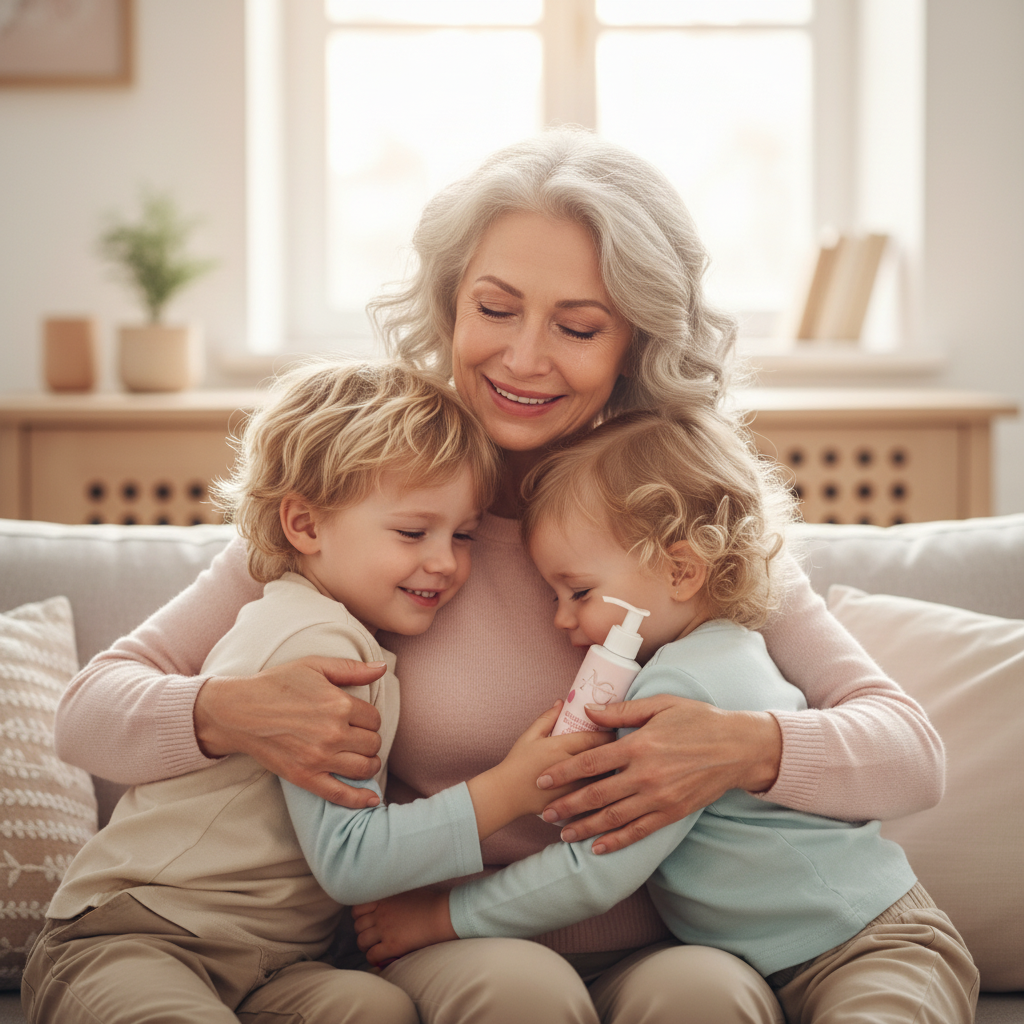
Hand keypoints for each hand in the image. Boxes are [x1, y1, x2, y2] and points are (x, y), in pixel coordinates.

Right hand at [194, 656, 385, 806]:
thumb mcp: (314, 666)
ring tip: (363, 759)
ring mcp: (319, 758)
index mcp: (339, 704)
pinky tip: (372, 799)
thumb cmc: (277, 684)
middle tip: (358, 737)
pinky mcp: (305, 777)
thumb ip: (351, 668)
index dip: (369, 718)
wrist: (239, 711)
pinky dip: (359, 799)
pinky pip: (340, 794)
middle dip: (369, 739)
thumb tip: (382, 668)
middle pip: (372, 743)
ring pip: (364, 767)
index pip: (374, 718)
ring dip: (369, 764)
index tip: (358, 718)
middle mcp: (333, 733)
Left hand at [352, 889, 454, 965]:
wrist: (442, 914)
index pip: (357, 909)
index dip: (360, 917)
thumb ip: (392, 897)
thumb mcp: (406, 890)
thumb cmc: (430, 901)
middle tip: (372, 936)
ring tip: (375, 947)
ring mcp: (385, 930)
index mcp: (384, 899)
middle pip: (358, 926)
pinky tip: (380, 958)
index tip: (367, 920)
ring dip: (366, 946)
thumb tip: (387, 902)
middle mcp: (381, 914)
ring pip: (362, 941)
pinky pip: (372, 955)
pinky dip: (373, 958)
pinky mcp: (392, 945)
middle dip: (363, 932)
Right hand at [467, 701, 612, 838]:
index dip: (609, 733)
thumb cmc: (517, 763)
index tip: (616, 730)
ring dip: (613, 771)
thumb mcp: (529, 736)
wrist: (506, 795)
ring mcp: (572, 788)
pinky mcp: (572, 804)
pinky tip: (609, 787)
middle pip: (603, 758)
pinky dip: (604, 790)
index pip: (593, 738)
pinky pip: (596, 797)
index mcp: (559, 746)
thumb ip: (547, 718)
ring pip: (603, 779)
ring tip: (620, 765)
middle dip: (615, 751)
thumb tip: (562, 701)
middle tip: (624, 747)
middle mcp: (568, 766)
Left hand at [536, 695, 781, 853]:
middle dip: (566, 806)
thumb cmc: (699, 720)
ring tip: (562, 834)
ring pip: (613, 818)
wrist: (738, 748)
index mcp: (639, 745)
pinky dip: (616, 841)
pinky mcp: (672, 813)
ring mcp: (659, 798)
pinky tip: (598, 847)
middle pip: (596, 794)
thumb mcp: (661, 705)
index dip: (562, 772)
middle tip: (543, 814)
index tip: (542, 779)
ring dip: (585, 827)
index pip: (590, 761)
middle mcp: (645, 775)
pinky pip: (639, 831)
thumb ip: (622, 711)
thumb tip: (588, 710)